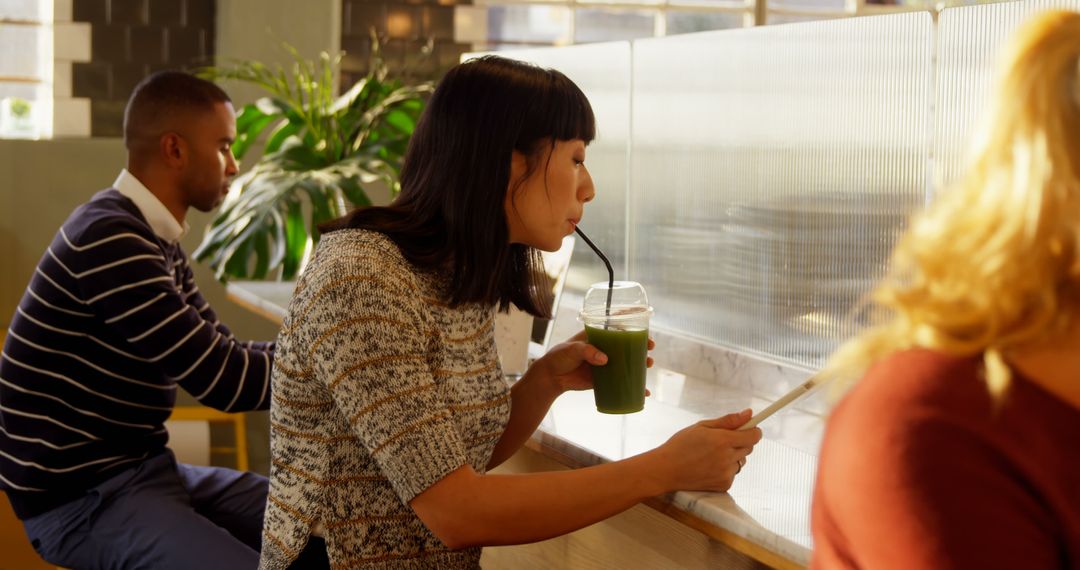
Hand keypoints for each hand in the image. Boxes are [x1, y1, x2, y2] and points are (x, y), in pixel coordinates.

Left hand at [540, 331, 655, 393]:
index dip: (634, 329)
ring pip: (628, 363)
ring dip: (641, 365)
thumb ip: (587, 351)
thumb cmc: (560, 357)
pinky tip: (644, 392)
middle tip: (650, 350)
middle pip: (628, 346)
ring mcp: (605, 364)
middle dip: (642, 347)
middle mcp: (604, 349)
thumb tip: (605, 360)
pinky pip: (621, 382)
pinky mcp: (603, 379)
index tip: (646, 332)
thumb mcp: (572, 349)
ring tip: (648, 365)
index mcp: (598, 336)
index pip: (618, 328)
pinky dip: (633, 387)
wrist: (551, 377)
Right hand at [651, 409, 761, 493]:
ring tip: (712, 455)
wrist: (666, 470)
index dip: (753, 430)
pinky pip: (733, 473)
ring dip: (733, 456)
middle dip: (741, 441)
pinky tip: (709, 466)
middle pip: (749, 448)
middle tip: (723, 440)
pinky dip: (726, 469)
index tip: (749, 428)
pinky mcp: (724, 485)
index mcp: (722, 440)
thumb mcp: (702, 426)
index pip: (753, 436)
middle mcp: (727, 458)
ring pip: (741, 461)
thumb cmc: (681, 445)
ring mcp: (726, 473)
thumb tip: (749, 413)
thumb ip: (728, 421)